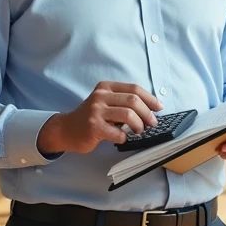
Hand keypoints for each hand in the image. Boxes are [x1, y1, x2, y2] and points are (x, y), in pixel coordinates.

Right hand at [38, 82, 163, 154]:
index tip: (159, 108)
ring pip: (128, 114)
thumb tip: (150, 109)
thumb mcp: (105, 102)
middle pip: (133, 101)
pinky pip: (118, 132)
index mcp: (106, 87)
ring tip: (139, 131)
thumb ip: (122, 102)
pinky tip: (122, 138)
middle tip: (152, 123)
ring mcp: (96, 111)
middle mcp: (100, 96)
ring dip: (139, 125)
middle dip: (147, 113)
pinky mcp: (94, 127)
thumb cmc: (90, 117)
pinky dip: (124, 136)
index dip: (150, 99)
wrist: (67, 129)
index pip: (134, 89)